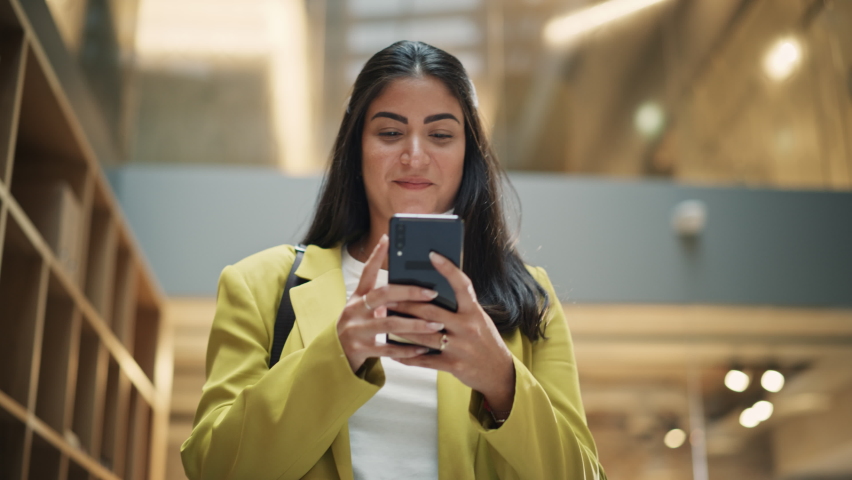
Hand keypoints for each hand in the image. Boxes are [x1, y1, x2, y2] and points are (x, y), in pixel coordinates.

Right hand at [337, 235, 446, 372]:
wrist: (334, 356)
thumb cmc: (357, 329)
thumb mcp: (363, 311)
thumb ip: (383, 301)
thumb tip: (415, 290)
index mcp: (357, 298)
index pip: (367, 272)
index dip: (376, 255)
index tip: (388, 239)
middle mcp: (354, 311)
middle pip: (383, 295)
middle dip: (410, 292)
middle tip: (432, 292)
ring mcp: (356, 330)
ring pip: (390, 323)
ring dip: (416, 324)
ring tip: (436, 324)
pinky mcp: (360, 349)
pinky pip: (388, 349)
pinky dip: (407, 349)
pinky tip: (423, 349)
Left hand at [391, 252, 515, 414]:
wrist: (498, 371)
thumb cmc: (484, 340)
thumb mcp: (478, 318)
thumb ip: (460, 307)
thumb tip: (433, 291)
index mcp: (474, 311)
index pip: (462, 285)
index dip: (447, 269)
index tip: (432, 255)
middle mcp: (468, 327)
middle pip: (431, 311)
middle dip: (406, 304)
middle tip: (387, 297)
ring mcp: (460, 347)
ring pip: (424, 335)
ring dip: (402, 328)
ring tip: (386, 321)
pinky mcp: (453, 365)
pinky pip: (425, 360)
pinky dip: (408, 356)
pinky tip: (394, 352)